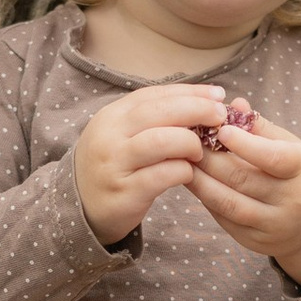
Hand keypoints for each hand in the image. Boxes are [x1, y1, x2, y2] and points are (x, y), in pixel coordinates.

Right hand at [72, 82, 232, 244]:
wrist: (81, 208)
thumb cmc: (114, 166)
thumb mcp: (123, 134)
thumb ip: (155, 118)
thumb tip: (204, 101)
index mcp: (112, 115)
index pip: (155, 94)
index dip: (190, 92)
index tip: (218, 94)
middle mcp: (110, 135)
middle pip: (160, 112)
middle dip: (197, 110)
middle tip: (220, 116)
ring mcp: (115, 164)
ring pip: (161, 141)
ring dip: (190, 142)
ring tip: (200, 151)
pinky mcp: (125, 193)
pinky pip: (163, 175)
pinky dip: (183, 171)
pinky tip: (188, 173)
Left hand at [186, 105, 300, 287]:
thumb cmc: (295, 173)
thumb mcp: (289, 146)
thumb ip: (261, 127)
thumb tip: (234, 103)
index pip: (274, 157)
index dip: (245, 144)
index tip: (219, 129)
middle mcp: (293, 200)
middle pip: (243, 179)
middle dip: (209, 159)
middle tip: (186, 140)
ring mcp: (273, 225)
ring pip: (228, 203)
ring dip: (200, 181)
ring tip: (182, 160)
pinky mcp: (254, 241)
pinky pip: (223, 218)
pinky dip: (205, 198)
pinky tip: (192, 181)